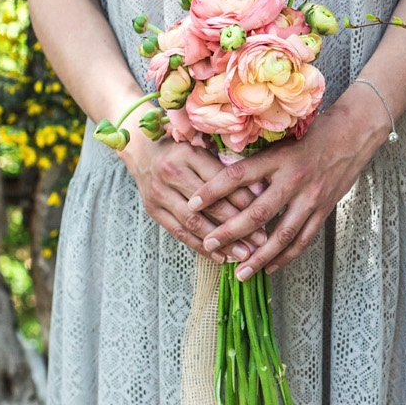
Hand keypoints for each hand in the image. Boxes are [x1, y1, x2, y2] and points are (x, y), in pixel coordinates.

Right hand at [122, 134, 268, 260]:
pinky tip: (219, 257)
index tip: (265, 215)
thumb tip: (260, 191)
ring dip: (220, 242)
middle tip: (260, 240)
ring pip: (194, 223)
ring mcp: (160, 193)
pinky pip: (179, 233)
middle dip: (237, 225)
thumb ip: (226, 168)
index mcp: (189, 154)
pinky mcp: (153, 210)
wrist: (141, 150)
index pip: (222, 182)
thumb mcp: (202, 148)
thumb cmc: (181, 149)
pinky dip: (200, 247)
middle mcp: (172, 173)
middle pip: (209, 205)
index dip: (244, 200)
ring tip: (242, 254)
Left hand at [185, 87, 389, 278]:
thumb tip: (221, 174)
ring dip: (258, 257)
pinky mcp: (323, 210)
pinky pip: (302, 240)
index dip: (212, 191)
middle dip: (230, 232)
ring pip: (281, 235)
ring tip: (239, 272)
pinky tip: (270, 268)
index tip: (192, 204)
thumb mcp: (280, 139)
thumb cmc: (312, 133)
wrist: (353, 134)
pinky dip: (285, 257)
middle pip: (257, 213)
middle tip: (209, 244)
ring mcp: (310, 198)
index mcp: (277, 158)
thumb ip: (256, 159)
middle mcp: (293, 180)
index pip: (237, 175)